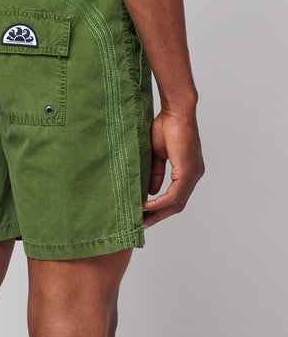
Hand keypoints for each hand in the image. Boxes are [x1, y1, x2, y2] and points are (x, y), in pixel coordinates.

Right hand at [143, 108, 204, 228]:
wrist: (175, 111)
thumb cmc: (167, 126)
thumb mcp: (158, 155)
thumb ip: (156, 173)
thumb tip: (151, 192)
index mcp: (189, 170)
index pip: (177, 197)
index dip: (161, 208)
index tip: (145, 215)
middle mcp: (195, 175)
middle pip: (178, 205)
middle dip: (159, 217)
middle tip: (142, 225)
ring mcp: (193, 174)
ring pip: (176, 203)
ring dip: (158, 213)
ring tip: (141, 219)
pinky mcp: (187, 171)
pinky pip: (173, 195)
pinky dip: (159, 203)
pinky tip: (146, 206)